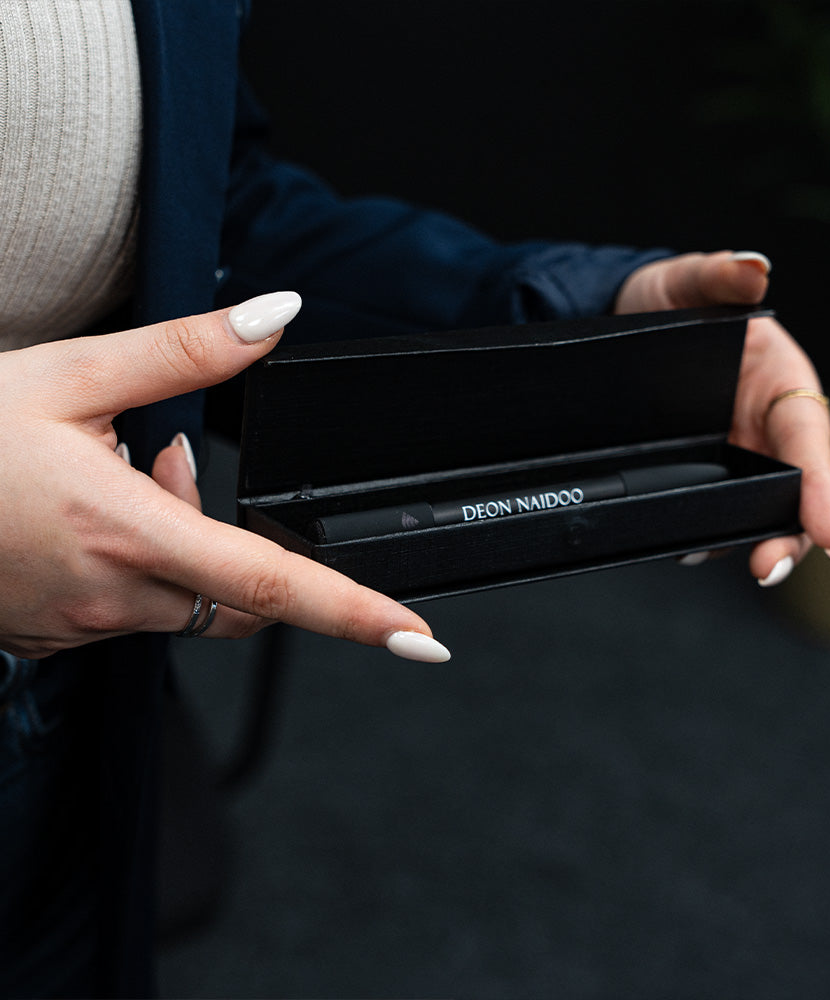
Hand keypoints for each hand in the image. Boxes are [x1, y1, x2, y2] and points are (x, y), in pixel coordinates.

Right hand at [0, 293, 448, 661]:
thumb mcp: (70, 373)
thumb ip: (186, 352)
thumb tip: (274, 315)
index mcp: (125, 533)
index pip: (276, 586)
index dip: (358, 615)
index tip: (421, 639)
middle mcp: (109, 596)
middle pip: (233, 585)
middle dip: (227, 528)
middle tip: (155, 454)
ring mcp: (79, 623)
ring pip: (183, 595)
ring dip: (177, 536)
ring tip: (106, 471)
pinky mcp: (55, 633)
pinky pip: (133, 604)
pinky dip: (138, 559)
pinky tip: (79, 512)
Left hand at [615, 251, 829, 583]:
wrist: (621, 319)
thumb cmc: (667, 299)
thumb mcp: (688, 282)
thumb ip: (719, 276)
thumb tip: (754, 267)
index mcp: (781, 381)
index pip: (809, 439)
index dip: (823, 489)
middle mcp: (765, 424)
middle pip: (792, 490)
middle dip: (788, 534)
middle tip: (766, 567)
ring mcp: (733, 451)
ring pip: (757, 507)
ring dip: (746, 539)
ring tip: (713, 555)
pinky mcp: (702, 467)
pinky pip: (715, 504)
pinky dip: (708, 529)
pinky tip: (686, 546)